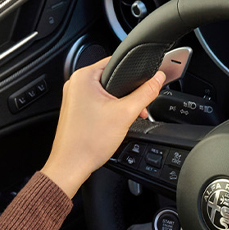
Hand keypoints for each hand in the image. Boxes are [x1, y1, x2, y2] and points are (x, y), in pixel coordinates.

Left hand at [41, 58, 165, 197]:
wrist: (71, 166)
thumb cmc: (87, 142)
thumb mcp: (125, 114)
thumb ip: (145, 94)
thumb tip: (157, 79)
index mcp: (83, 77)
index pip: (116, 63)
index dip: (134, 74)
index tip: (144, 85)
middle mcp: (75, 84)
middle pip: (112, 79)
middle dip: (128, 94)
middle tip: (136, 109)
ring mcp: (74, 98)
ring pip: (105, 93)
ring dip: (119, 105)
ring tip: (123, 120)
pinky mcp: (76, 111)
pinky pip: (97, 104)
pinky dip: (108, 112)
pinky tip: (112, 125)